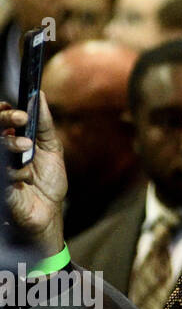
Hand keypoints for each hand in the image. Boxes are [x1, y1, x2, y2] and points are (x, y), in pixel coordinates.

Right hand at [1, 92, 67, 256]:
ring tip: (27, 147)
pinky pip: (3, 172)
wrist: (48, 212)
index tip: (16, 108)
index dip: (4, 111)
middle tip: (20, 118)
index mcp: (10, 140)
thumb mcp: (51, 148)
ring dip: (10, 144)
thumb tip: (38, 96)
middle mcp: (0, 152)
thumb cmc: (47, 181)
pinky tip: (23, 178)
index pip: (0, 119)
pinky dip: (14, 173)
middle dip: (4, 119)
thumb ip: (44, 124)